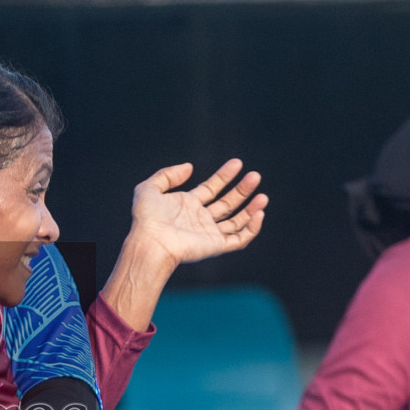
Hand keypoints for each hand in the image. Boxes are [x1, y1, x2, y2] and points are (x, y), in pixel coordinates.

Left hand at [125, 159, 266, 268]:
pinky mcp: (215, 246)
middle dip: (242, 189)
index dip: (224, 176)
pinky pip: (239, 239)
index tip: (237, 163)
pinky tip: (259, 213)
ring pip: (237, 221)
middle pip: (227, 203)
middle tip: (255, 176)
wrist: (151, 242)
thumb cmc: (146, 218)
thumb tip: (189, 167)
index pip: (211, 188)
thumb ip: (167, 174)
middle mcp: (199, 219)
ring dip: (251, 208)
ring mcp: (208, 233)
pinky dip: (252, 228)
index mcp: (187, 205)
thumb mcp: (149, 188)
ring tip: (263, 196)